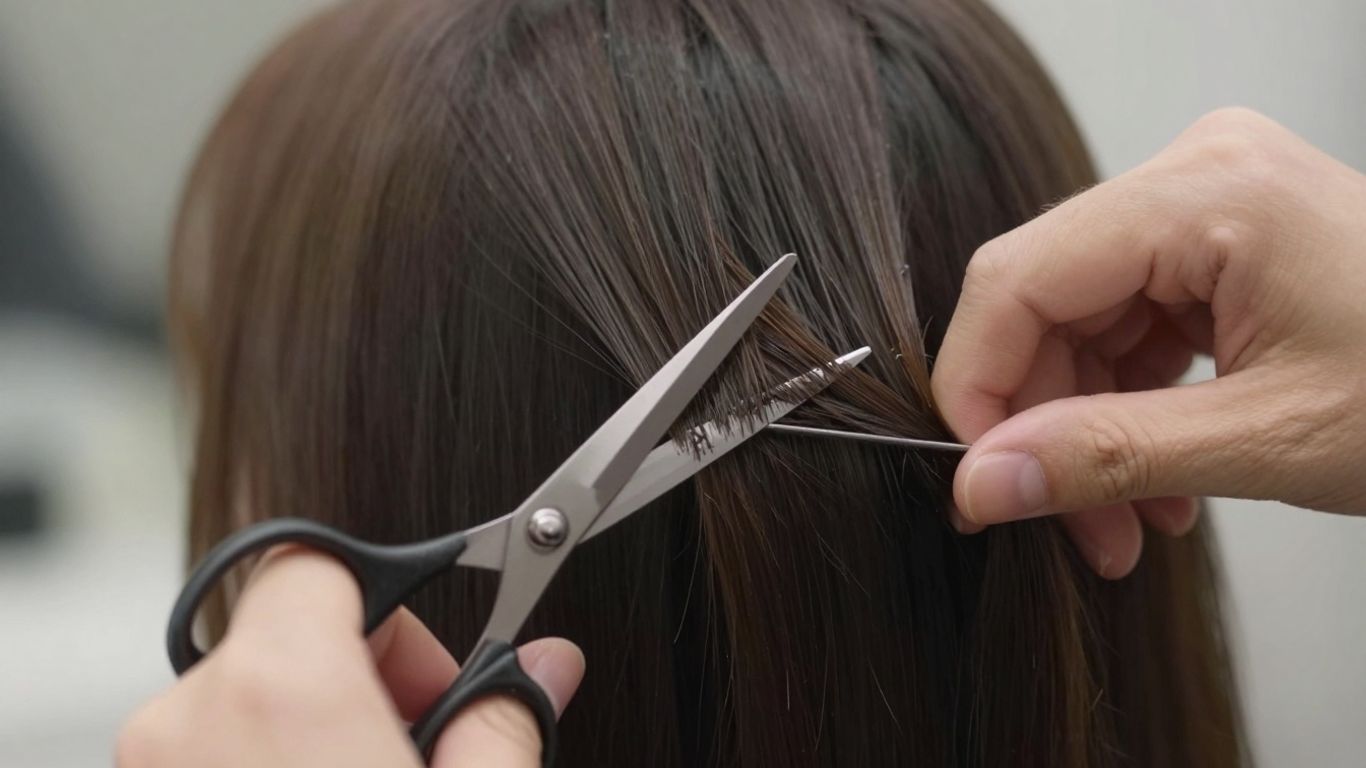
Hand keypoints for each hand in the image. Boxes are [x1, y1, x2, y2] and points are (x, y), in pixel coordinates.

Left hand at [118, 548, 584, 766]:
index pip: (319, 559)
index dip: (397, 598)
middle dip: (372, 669)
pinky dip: (277, 753)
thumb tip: (549, 662)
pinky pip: (217, 741)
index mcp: (282, 690)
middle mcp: (193, 716)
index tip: (442, 660)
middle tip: (430, 737)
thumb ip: (508, 716)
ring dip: (327, 718)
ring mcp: (158, 764)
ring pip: (253, 691)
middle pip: (290, 626)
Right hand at [932, 107, 1365, 576]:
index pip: (1016, 279)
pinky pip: (1128, 323)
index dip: (976, 389)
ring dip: (1088, 429)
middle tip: (1069, 525)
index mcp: (1205, 190)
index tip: (979, 483)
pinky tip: (1159, 477)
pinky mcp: (1219, 241)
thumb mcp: (1271, 439)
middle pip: (1043, 303)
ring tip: (1127, 522)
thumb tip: (981, 484)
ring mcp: (1207, 202)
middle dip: (1044, 426)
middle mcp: (1194, 173)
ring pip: (1078, 322)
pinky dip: (1129, 405)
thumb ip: (1108, 459)